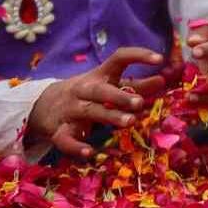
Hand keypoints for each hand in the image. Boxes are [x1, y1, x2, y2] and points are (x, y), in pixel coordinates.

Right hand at [28, 47, 166, 157]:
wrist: (42, 104)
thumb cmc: (87, 93)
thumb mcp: (109, 85)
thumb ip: (136, 85)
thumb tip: (164, 81)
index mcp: (99, 75)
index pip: (119, 58)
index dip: (138, 55)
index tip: (160, 58)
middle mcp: (84, 90)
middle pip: (100, 90)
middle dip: (120, 96)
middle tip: (140, 103)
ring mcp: (70, 110)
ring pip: (89, 111)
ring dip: (109, 116)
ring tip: (130, 122)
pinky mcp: (59, 130)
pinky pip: (65, 139)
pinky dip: (76, 146)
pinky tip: (90, 152)